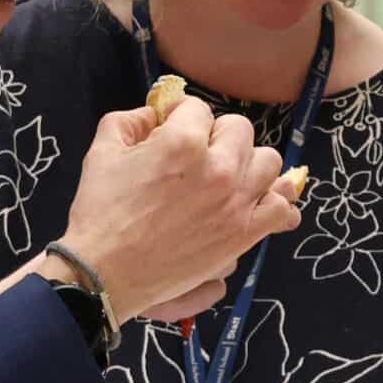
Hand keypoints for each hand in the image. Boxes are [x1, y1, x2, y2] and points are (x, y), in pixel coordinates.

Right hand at [56, 99, 300, 321]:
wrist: (107, 273)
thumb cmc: (101, 212)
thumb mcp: (102, 152)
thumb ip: (131, 120)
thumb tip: (156, 113)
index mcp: (183, 141)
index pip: (199, 109)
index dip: (182, 117)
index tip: (172, 130)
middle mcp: (218, 167)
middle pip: (240, 130)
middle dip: (217, 136)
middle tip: (197, 156)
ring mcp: (237, 202)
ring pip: (269, 162)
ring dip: (249, 164)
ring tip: (228, 178)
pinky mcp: (245, 234)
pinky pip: (282, 208)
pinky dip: (273, 203)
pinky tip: (253, 204)